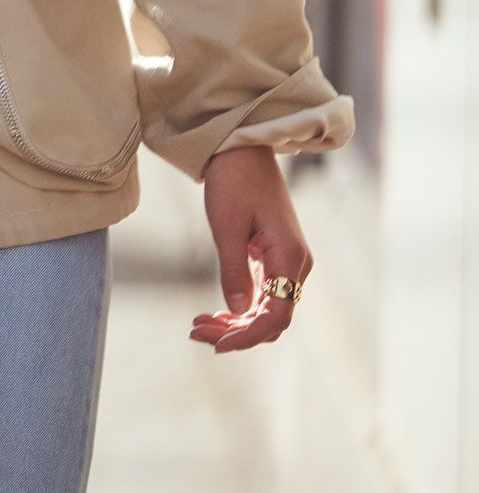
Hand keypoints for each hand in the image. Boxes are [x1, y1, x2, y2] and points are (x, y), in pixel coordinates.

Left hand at [190, 144, 310, 353]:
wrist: (241, 148)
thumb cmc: (234, 180)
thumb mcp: (227, 226)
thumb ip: (234, 271)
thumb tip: (238, 312)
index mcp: (290, 257)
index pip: (275, 317)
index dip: (247, 337)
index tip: (217, 344)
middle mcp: (296, 264)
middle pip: (271, 318)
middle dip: (235, 333)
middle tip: (196, 332)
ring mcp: (287, 260)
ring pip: (265, 309)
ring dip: (235, 323)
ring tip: (198, 327)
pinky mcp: (274, 255)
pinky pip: (262, 293)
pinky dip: (240, 307)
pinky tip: (215, 313)